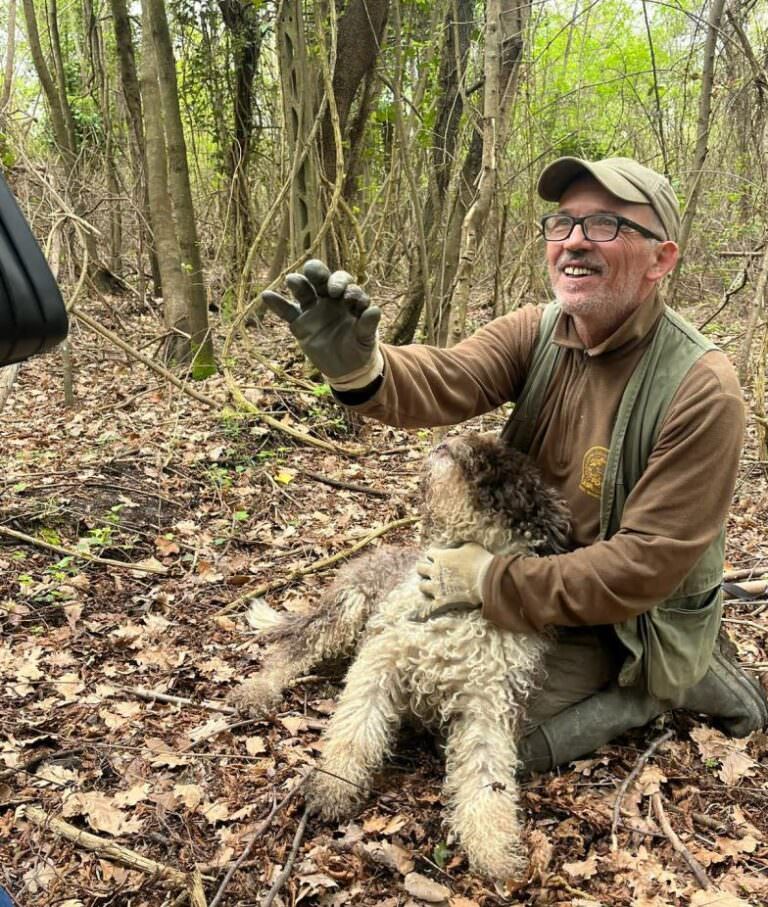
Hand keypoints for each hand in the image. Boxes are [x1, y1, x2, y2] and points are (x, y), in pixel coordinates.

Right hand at [261, 259, 382, 386]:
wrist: (346, 368)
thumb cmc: (358, 347)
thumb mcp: (366, 339)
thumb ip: (368, 325)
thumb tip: (374, 310)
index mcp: (347, 297)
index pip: (344, 282)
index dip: (344, 285)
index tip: (346, 297)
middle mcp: (328, 298)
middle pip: (321, 278)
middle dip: (319, 273)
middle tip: (319, 279)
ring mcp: (312, 309)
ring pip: (303, 290)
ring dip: (298, 283)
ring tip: (292, 280)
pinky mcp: (299, 323)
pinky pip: (286, 311)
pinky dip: (276, 303)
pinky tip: (267, 295)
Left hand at [411, 543, 493, 621]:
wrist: (487, 580)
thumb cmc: (481, 561)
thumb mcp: (471, 547)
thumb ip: (460, 547)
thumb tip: (458, 549)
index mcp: (441, 557)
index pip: (429, 553)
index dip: (434, 555)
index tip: (438, 557)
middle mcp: (435, 571)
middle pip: (420, 569)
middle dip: (424, 569)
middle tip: (430, 572)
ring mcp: (437, 587)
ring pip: (422, 586)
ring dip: (426, 586)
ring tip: (431, 588)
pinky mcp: (441, 602)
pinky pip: (429, 608)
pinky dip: (425, 611)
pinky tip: (420, 616)